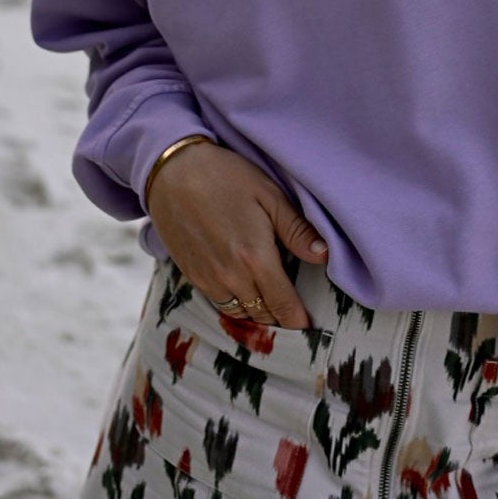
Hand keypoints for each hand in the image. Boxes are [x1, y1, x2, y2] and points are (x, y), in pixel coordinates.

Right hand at [145, 140, 328, 329]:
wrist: (173, 172)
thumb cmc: (226, 177)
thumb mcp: (269, 195)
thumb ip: (297, 230)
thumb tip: (324, 255)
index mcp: (256, 258)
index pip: (284, 306)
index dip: (298, 320)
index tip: (308, 326)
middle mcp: (232, 277)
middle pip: (263, 315)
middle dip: (280, 319)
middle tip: (294, 315)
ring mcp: (209, 279)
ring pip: (240, 314)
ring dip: (257, 313)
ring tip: (271, 306)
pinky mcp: (192, 276)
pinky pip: (220, 303)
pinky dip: (236, 304)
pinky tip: (245, 292)